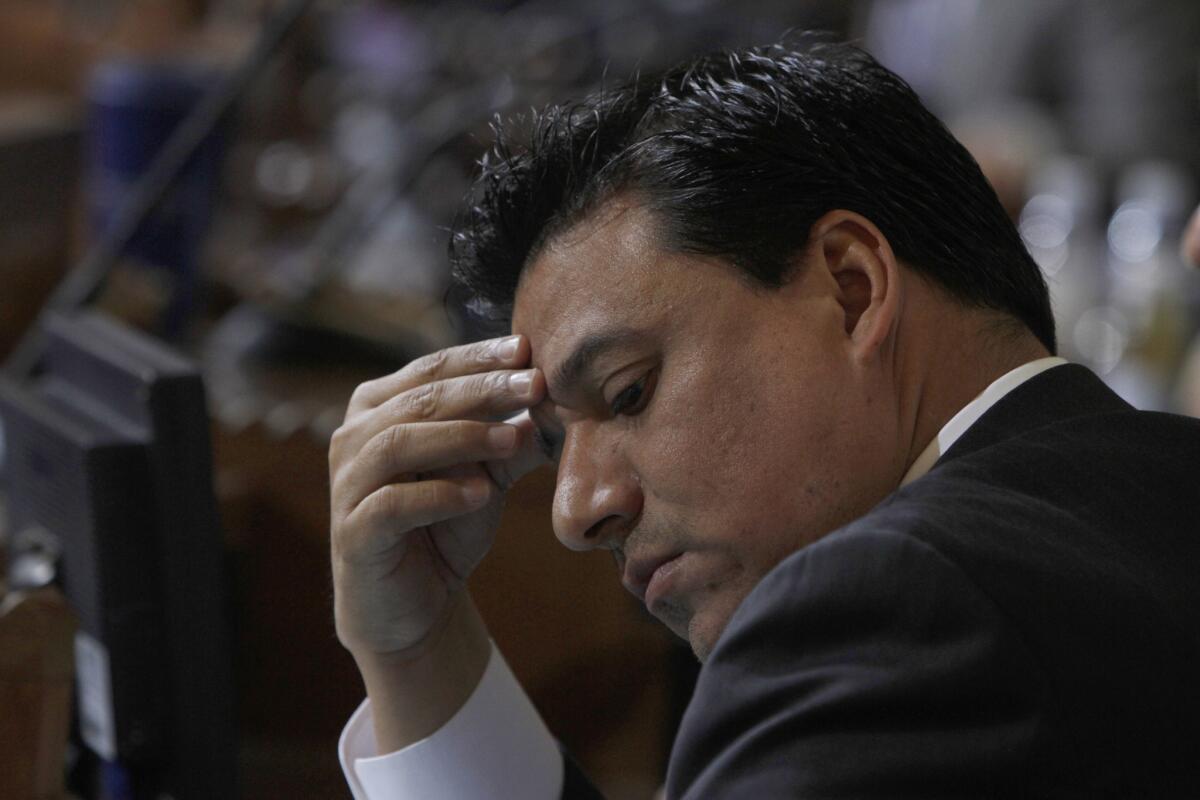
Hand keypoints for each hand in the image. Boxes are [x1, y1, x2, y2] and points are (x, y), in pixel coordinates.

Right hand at [330, 335, 546, 661]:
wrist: (415, 604)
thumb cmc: (446, 525)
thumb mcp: (488, 472)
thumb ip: (514, 436)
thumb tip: (558, 400)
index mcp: (379, 407)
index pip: (432, 368)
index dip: (481, 357)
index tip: (529, 351)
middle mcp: (354, 436)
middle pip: (421, 400)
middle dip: (483, 389)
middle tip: (535, 386)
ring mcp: (347, 484)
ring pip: (400, 443)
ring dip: (462, 436)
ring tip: (514, 439)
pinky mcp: (353, 533)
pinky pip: (392, 504)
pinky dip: (439, 494)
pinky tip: (481, 493)